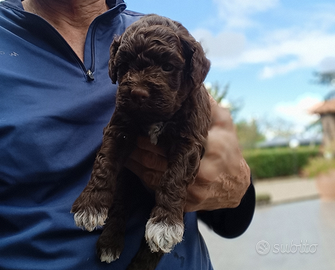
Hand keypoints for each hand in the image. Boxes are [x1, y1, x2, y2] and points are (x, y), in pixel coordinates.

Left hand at [124, 96, 249, 211]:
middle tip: (123, 136)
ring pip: (152, 177)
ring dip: (134, 164)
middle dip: (136, 147)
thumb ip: (208, 105)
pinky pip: (156, 190)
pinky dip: (142, 176)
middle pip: (155, 160)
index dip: (148, 134)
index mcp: (210, 149)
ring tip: (122, 150)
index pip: (170, 141)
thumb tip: (191, 88)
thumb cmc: (228, 148)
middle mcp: (200, 173)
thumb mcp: (224, 123)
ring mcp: (191, 191)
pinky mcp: (184, 203)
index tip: (136, 124)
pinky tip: (132, 165)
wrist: (236, 184)